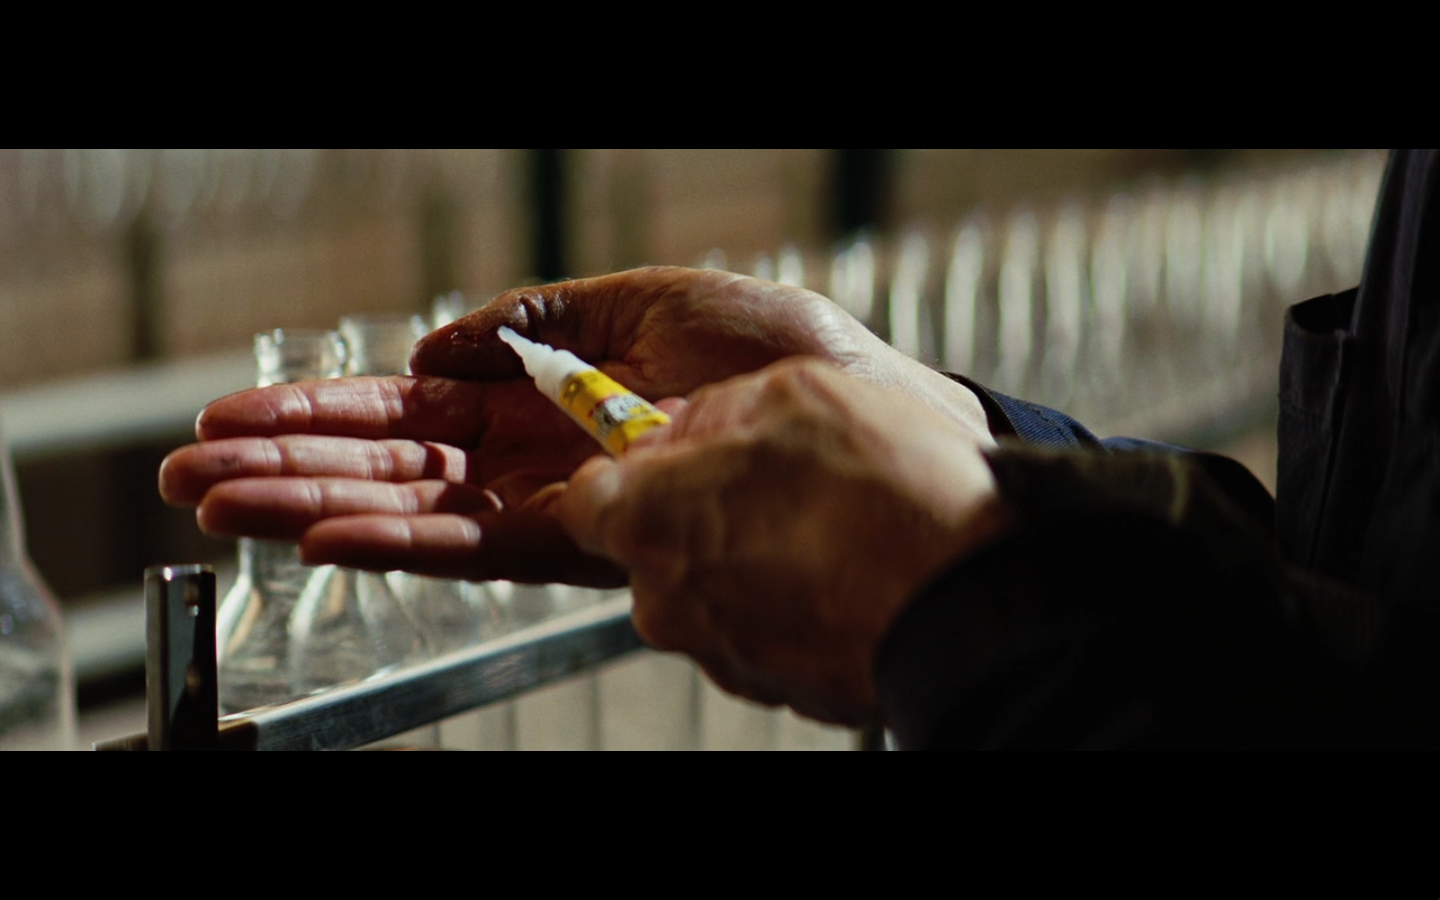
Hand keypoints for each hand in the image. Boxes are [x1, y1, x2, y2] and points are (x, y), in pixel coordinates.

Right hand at [159, 266, 993, 585]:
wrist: (874, 426)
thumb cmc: (791, 360)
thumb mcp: (660, 300)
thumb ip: (543, 316)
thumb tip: (440, 345)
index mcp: (558, 397)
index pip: (421, 407)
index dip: (334, 410)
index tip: (249, 409)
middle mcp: (550, 461)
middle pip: (399, 465)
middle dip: (295, 462)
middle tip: (191, 466)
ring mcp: (569, 509)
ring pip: (419, 510)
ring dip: (314, 503)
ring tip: (217, 499)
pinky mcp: (600, 549)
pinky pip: (482, 547)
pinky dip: (399, 539)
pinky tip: (320, 535)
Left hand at [556, 358, 1010, 724]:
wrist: (968, 591)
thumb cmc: (879, 488)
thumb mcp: (789, 391)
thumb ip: (716, 410)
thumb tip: (689, 426)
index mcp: (649, 522)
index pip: (585, 500)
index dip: (628, 469)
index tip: (668, 452)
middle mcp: (669, 602)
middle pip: (654, 547)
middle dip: (698, 512)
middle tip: (770, 479)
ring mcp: (724, 654)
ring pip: (712, 590)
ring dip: (752, 555)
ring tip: (828, 523)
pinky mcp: (781, 688)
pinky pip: (766, 629)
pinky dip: (794, 600)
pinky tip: (847, 569)